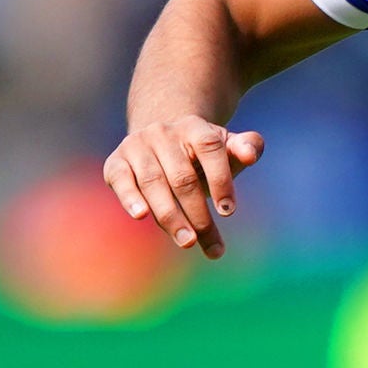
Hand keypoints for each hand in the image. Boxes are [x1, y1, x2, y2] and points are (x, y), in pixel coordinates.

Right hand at [103, 117, 265, 258]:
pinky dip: (130, 197)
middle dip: (197, 212)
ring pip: (153, 183)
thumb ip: (247, 147)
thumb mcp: (227, 147)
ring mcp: (136, 145)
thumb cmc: (202, 153)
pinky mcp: (116, 162)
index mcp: (195, 126)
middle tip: (208, 241)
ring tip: (188, 241)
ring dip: (170, 216)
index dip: (221, 180)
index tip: (228, 211)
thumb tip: (251, 155)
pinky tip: (141, 216)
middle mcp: (163, 132)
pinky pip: (121, 180)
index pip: (210, 149)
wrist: (162, 140)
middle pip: (182, 177)